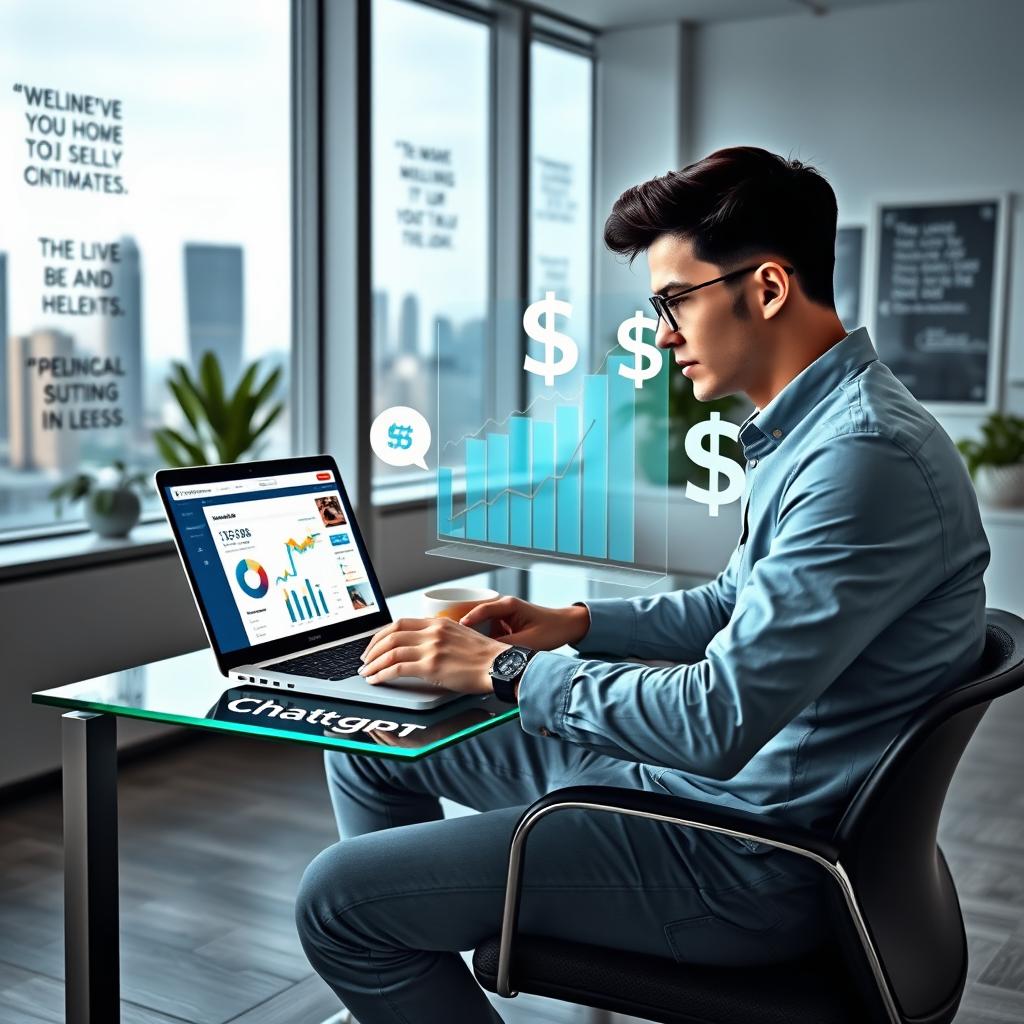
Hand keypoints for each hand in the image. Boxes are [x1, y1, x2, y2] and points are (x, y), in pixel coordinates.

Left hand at [358, 616, 510, 694]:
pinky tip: (377, 679)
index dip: (382, 635)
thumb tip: (422, 647)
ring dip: (374, 663)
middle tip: (365, 660)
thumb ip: (439, 637)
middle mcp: (432, 632)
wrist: (500, 665)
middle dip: (372, 649)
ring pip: (390, 652)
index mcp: (438, 623)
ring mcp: (431, 648)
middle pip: (390, 635)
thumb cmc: (485, 656)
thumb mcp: (460, 636)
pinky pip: (397, 668)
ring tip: (367, 672)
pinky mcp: (431, 666)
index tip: (375, 645)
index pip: (400, 623)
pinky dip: (382, 674)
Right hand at [458, 596, 589, 650]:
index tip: (457, 630)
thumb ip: (507, 646)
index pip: (482, 609)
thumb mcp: (528, 641)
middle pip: (477, 615)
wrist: (567, 626)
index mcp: (509, 605)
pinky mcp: (507, 623)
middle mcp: (505, 607)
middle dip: (467, 628)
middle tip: (456, 642)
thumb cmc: (552, 629)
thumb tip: (487, 654)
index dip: (467, 620)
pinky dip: (485, 639)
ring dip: (476, 636)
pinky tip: (481, 651)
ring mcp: (505, 615)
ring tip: (466, 649)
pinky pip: (490, 630)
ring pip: (483, 624)